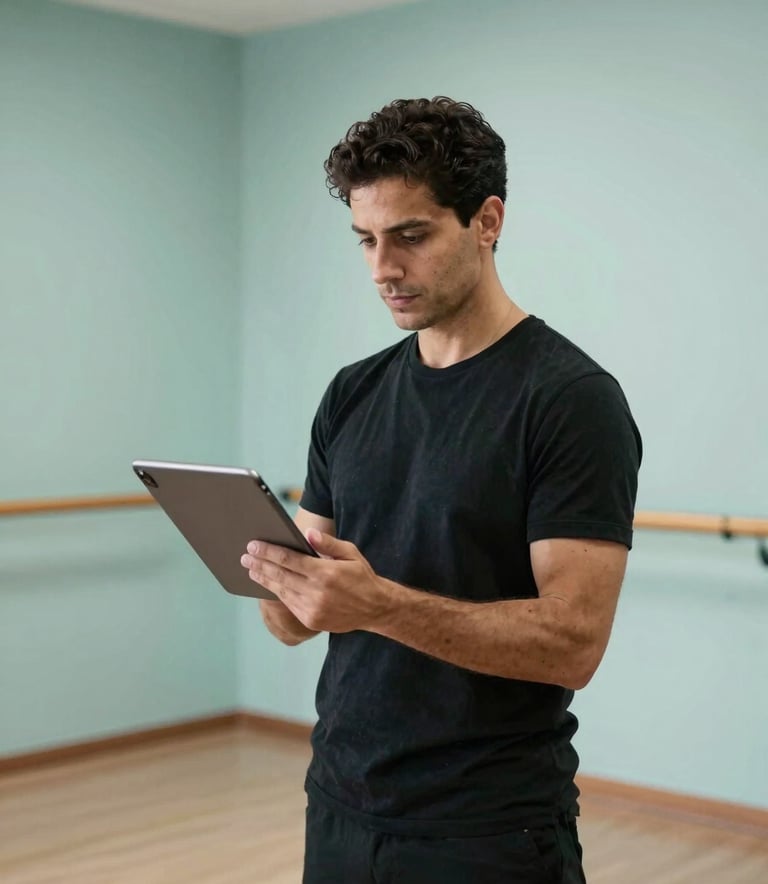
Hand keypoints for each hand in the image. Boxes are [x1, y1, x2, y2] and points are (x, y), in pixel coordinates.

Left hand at [240, 530, 391, 633]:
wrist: (375, 608)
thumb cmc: (361, 576)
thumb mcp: (350, 553)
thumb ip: (328, 543)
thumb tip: (307, 534)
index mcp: (325, 572)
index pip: (289, 559)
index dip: (268, 552)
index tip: (253, 545)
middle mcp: (317, 591)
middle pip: (280, 575)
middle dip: (259, 564)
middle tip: (244, 556)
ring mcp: (312, 608)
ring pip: (281, 590)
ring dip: (264, 579)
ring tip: (251, 570)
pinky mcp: (311, 619)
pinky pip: (288, 603)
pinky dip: (276, 593)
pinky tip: (268, 584)